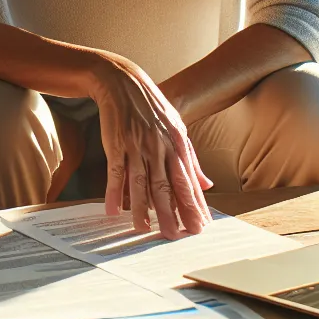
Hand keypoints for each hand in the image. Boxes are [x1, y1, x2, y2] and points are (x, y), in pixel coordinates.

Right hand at [87, 51, 213, 240]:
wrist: (123, 82)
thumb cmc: (152, 107)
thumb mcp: (178, 129)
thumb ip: (191, 159)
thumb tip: (206, 184)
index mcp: (177, 144)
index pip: (187, 181)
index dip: (194, 205)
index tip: (200, 226)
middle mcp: (159, 147)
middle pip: (166, 186)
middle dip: (172, 213)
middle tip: (176, 236)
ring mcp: (136, 146)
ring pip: (140, 182)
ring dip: (142, 209)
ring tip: (145, 230)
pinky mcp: (116, 144)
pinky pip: (116, 172)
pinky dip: (114, 192)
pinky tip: (113, 211)